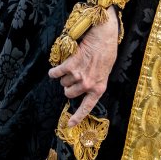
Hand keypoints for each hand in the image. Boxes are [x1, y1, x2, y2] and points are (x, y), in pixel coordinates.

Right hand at [49, 9, 118, 126]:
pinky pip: (56, 73)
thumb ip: (95, 82)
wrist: (104, 35)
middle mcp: (88, 85)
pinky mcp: (71, 65)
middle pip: (69, 94)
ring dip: (64, 76)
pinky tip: (55, 69)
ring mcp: (79, 76)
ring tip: (72, 65)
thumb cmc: (106, 51)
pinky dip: (54, 71)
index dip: (77, 117)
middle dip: (69, 86)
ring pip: (63, 83)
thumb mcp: (105, 72)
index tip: (69, 125)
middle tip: (74, 76)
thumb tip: (84, 87)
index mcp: (99, 88)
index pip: (87, 107)